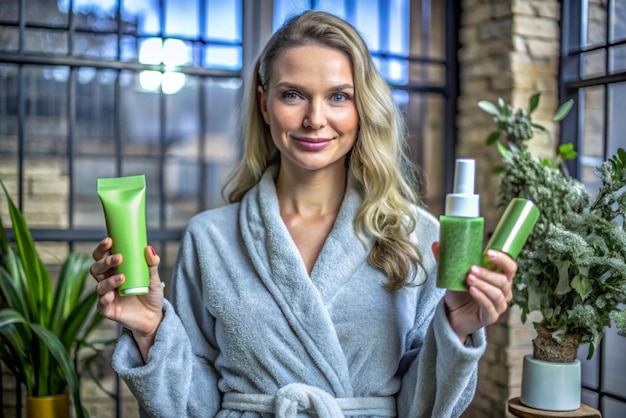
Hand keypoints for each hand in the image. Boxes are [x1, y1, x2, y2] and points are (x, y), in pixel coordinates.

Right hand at [90, 237, 163, 359]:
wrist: (154, 318)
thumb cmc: (151, 294)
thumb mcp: (154, 278)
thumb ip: (152, 264)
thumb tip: (149, 248)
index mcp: (115, 269)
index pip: (103, 256)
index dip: (103, 248)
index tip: (109, 240)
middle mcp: (108, 280)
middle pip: (96, 268)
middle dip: (104, 261)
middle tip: (118, 258)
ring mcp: (106, 295)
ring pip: (99, 285)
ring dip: (108, 280)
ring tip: (122, 278)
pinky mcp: (108, 310)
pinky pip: (101, 303)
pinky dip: (105, 297)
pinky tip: (112, 295)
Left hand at [432, 242, 516, 341]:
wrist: (452, 314)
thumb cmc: (459, 293)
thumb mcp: (454, 274)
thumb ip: (448, 260)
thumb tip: (436, 244)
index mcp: (499, 277)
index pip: (510, 266)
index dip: (502, 259)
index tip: (488, 252)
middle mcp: (503, 291)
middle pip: (504, 280)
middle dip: (488, 273)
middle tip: (472, 268)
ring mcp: (498, 305)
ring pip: (497, 294)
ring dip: (483, 284)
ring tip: (469, 279)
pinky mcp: (491, 317)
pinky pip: (490, 308)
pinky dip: (481, 298)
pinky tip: (472, 291)